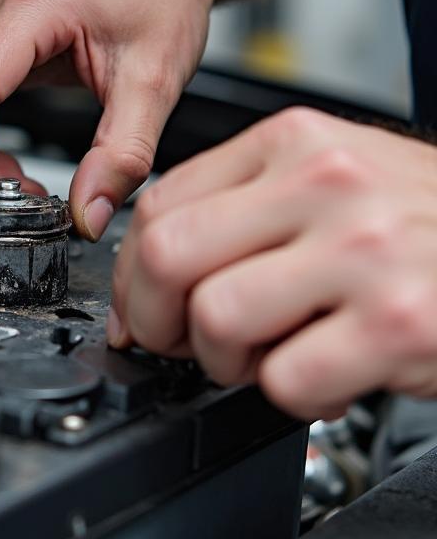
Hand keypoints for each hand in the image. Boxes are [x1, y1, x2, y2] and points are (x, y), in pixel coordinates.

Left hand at [111, 107, 436, 420]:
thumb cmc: (426, 222)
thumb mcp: (334, 178)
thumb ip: (244, 207)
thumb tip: (148, 269)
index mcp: (295, 143)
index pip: (160, 203)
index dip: (130, 271)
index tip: (139, 305)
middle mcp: (326, 185)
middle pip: (166, 255)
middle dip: (152, 318)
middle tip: (178, 342)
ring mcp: (365, 252)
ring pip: (216, 318)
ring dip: (223, 362)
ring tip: (266, 357)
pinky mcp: (400, 324)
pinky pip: (286, 380)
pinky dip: (291, 395)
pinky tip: (327, 375)